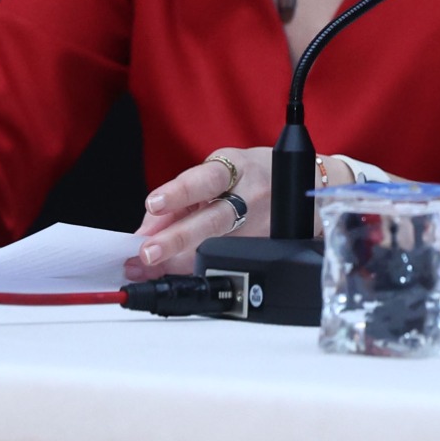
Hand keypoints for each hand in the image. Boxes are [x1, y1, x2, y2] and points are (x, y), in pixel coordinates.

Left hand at [130, 146, 268, 280]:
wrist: (294, 185)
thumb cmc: (247, 177)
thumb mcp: (215, 173)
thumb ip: (177, 200)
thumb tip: (144, 232)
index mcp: (238, 169)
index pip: (208, 180)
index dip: (180, 192)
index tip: (154, 204)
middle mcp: (251, 198)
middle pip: (214, 221)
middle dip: (177, 239)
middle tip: (147, 253)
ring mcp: (260, 226)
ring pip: (216, 250)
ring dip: (177, 261)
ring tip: (146, 268)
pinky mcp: (263, 249)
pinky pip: (223, 263)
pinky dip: (193, 268)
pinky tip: (170, 272)